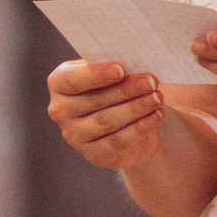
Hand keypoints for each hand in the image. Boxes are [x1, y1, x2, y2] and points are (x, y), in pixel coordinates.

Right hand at [47, 54, 166, 171]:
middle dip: (126, 90)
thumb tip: (132, 61)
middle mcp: (60, 111)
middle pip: (95, 101)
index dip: (95, 75)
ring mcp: (74, 136)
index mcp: (59, 84)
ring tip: (157, 97)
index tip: (120, 69)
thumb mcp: (111, 73)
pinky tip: (157, 115)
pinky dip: (140, 127)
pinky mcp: (93, 154)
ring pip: (107, 121)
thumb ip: (113, 67)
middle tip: (151, 81)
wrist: (125, 121)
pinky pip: (118, 141)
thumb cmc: (115, 87)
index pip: (72, 80)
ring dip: (136, 108)